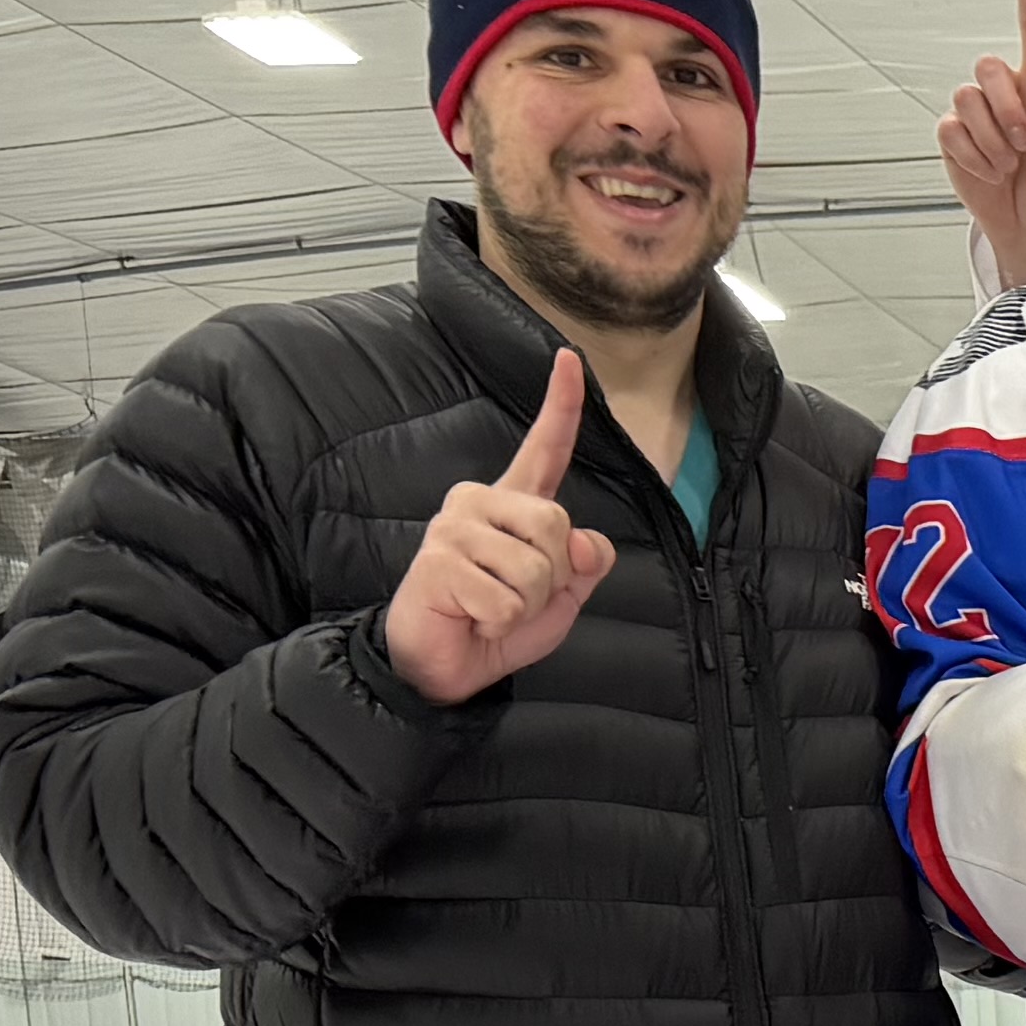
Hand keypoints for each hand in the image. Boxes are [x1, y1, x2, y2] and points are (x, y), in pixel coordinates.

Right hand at [382, 350, 612, 704]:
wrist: (446, 667)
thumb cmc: (498, 625)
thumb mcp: (560, 596)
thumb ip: (583, 564)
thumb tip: (587, 543)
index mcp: (512, 505)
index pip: (544, 450)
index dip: (561, 406)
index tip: (569, 358)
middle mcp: (477, 503)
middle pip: (555, 524)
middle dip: (552, 577)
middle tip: (516, 597)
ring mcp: (453, 528)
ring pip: (534, 566)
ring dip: (526, 603)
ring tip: (491, 608)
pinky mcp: (438, 562)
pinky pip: (506, 598)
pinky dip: (500, 622)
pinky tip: (472, 618)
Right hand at [939, 0, 1025, 288]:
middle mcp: (1008, 94)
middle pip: (987, 67)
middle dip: (1006, 107)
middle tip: (1025, 143)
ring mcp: (978, 115)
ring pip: (966, 100)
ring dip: (992, 141)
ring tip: (1011, 164)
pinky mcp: (955, 138)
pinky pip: (951, 132)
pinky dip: (973, 158)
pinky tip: (990, 172)